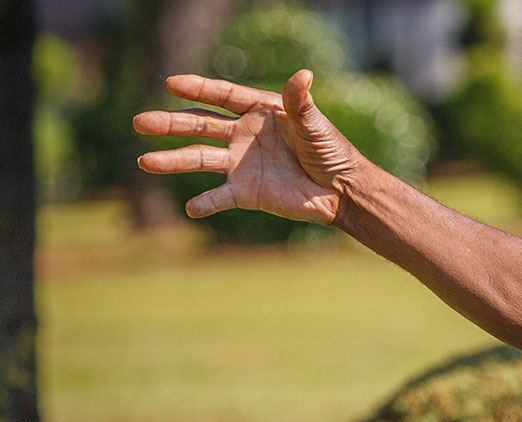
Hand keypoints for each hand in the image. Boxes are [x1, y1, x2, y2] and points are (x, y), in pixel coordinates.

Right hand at [134, 70, 368, 224]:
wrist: (342, 191)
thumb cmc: (332, 152)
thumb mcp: (315, 125)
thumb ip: (301, 103)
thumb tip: (303, 74)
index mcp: (259, 112)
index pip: (223, 97)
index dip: (198, 89)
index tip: (171, 83)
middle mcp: (244, 135)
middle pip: (200, 126)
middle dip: (170, 123)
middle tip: (140, 122)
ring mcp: (241, 163)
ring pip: (200, 159)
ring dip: (173, 161)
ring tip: (145, 163)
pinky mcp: (246, 191)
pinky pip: (219, 197)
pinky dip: (205, 203)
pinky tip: (191, 208)